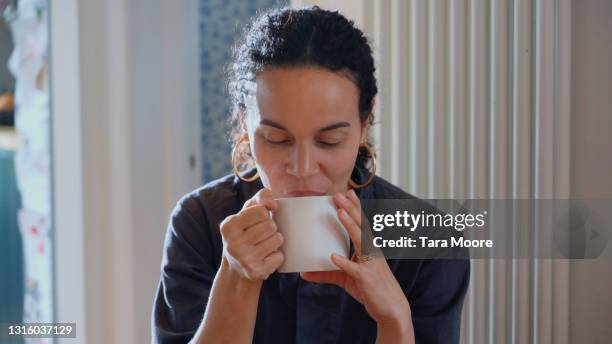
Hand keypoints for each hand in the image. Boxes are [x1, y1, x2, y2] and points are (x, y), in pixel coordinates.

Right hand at [220, 188, 283, 280]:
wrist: (237, 269)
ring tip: (264, 246)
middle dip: (271, 229)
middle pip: (270, 225)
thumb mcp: (246, 213)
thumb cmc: (245, 234)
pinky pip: (279, 256)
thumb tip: (273, 203)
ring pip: (277, 239)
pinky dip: (277, 256)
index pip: (261, 210)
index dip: (265, 215)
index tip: (258, 222)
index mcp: (229, 225)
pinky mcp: (255, 272)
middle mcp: (233, 243)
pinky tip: (266, 258)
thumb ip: (260, 199)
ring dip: (275, 242)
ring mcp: (244, 259)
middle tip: (262, 236)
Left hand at [300, 189, 413, 335]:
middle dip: (351, 209)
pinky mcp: (366, 279)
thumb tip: (303, 273)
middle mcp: (372, 252)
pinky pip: (354, 269)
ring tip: (340, 212)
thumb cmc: (371, 290)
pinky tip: (334, 257)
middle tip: (339, 194)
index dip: (356, 208)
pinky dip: (344, 263)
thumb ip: (326, 274)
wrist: (391, 309)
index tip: (349, 193)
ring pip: (361, 241)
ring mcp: (370, 264)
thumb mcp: (346, 279)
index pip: (362, 224)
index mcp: (370, 249)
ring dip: (350, 226)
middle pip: (361, 226)